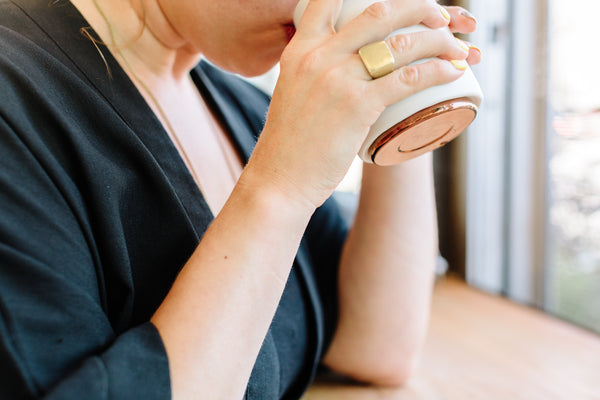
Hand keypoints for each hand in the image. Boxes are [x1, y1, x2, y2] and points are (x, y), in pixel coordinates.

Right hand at [246, 0, 477, 208]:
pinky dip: (437, 71)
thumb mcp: (294, 93)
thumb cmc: (290, 145)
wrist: (279, 179)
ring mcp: (337, 79)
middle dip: (420, 8)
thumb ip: (315, 74)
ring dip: (440, 41)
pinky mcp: (357, 105)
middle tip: (440, 19)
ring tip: (458, 49)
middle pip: (380, 12)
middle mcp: (318, 56)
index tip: (400, 4)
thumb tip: (347, 71)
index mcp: (301, 50)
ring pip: (401, 43)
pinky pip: (407, 78)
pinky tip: (452, 71)